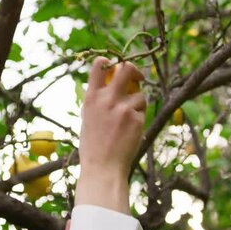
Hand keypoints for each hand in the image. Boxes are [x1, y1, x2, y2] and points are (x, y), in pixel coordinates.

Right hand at [75, 56, 145, 212]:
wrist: (102, 168)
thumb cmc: (93, 146)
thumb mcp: (88, 118)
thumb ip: (98, 101)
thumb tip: (110, 85)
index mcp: (91, 97)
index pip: (99, 65)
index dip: (109, 62)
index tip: (115, 66)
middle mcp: (107, 99)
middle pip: (127, 68)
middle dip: (135, 70)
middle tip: (138, 77)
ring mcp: (123, 108)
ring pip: (140, 95)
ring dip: (138, 104)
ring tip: (128, 121)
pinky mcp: (137, 119)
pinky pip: (143, 111)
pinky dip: (139, 119)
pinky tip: (130, 132)